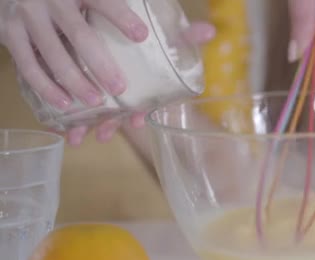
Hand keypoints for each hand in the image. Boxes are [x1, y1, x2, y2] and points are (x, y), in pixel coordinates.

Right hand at [0, 0, 214, 145]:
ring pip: (51, 54)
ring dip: (73, 82)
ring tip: (94, 104)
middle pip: (79, 34)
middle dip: (99, 63)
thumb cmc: (88, 2)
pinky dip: (44, 88)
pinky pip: (26, 64)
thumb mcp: (124, 3)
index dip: (121, 16)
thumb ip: (165, 23)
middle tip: (118, 87)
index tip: (141, 35)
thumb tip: (209, 32)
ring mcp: (30, 15)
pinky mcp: (11, 32)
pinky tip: (63, 108)